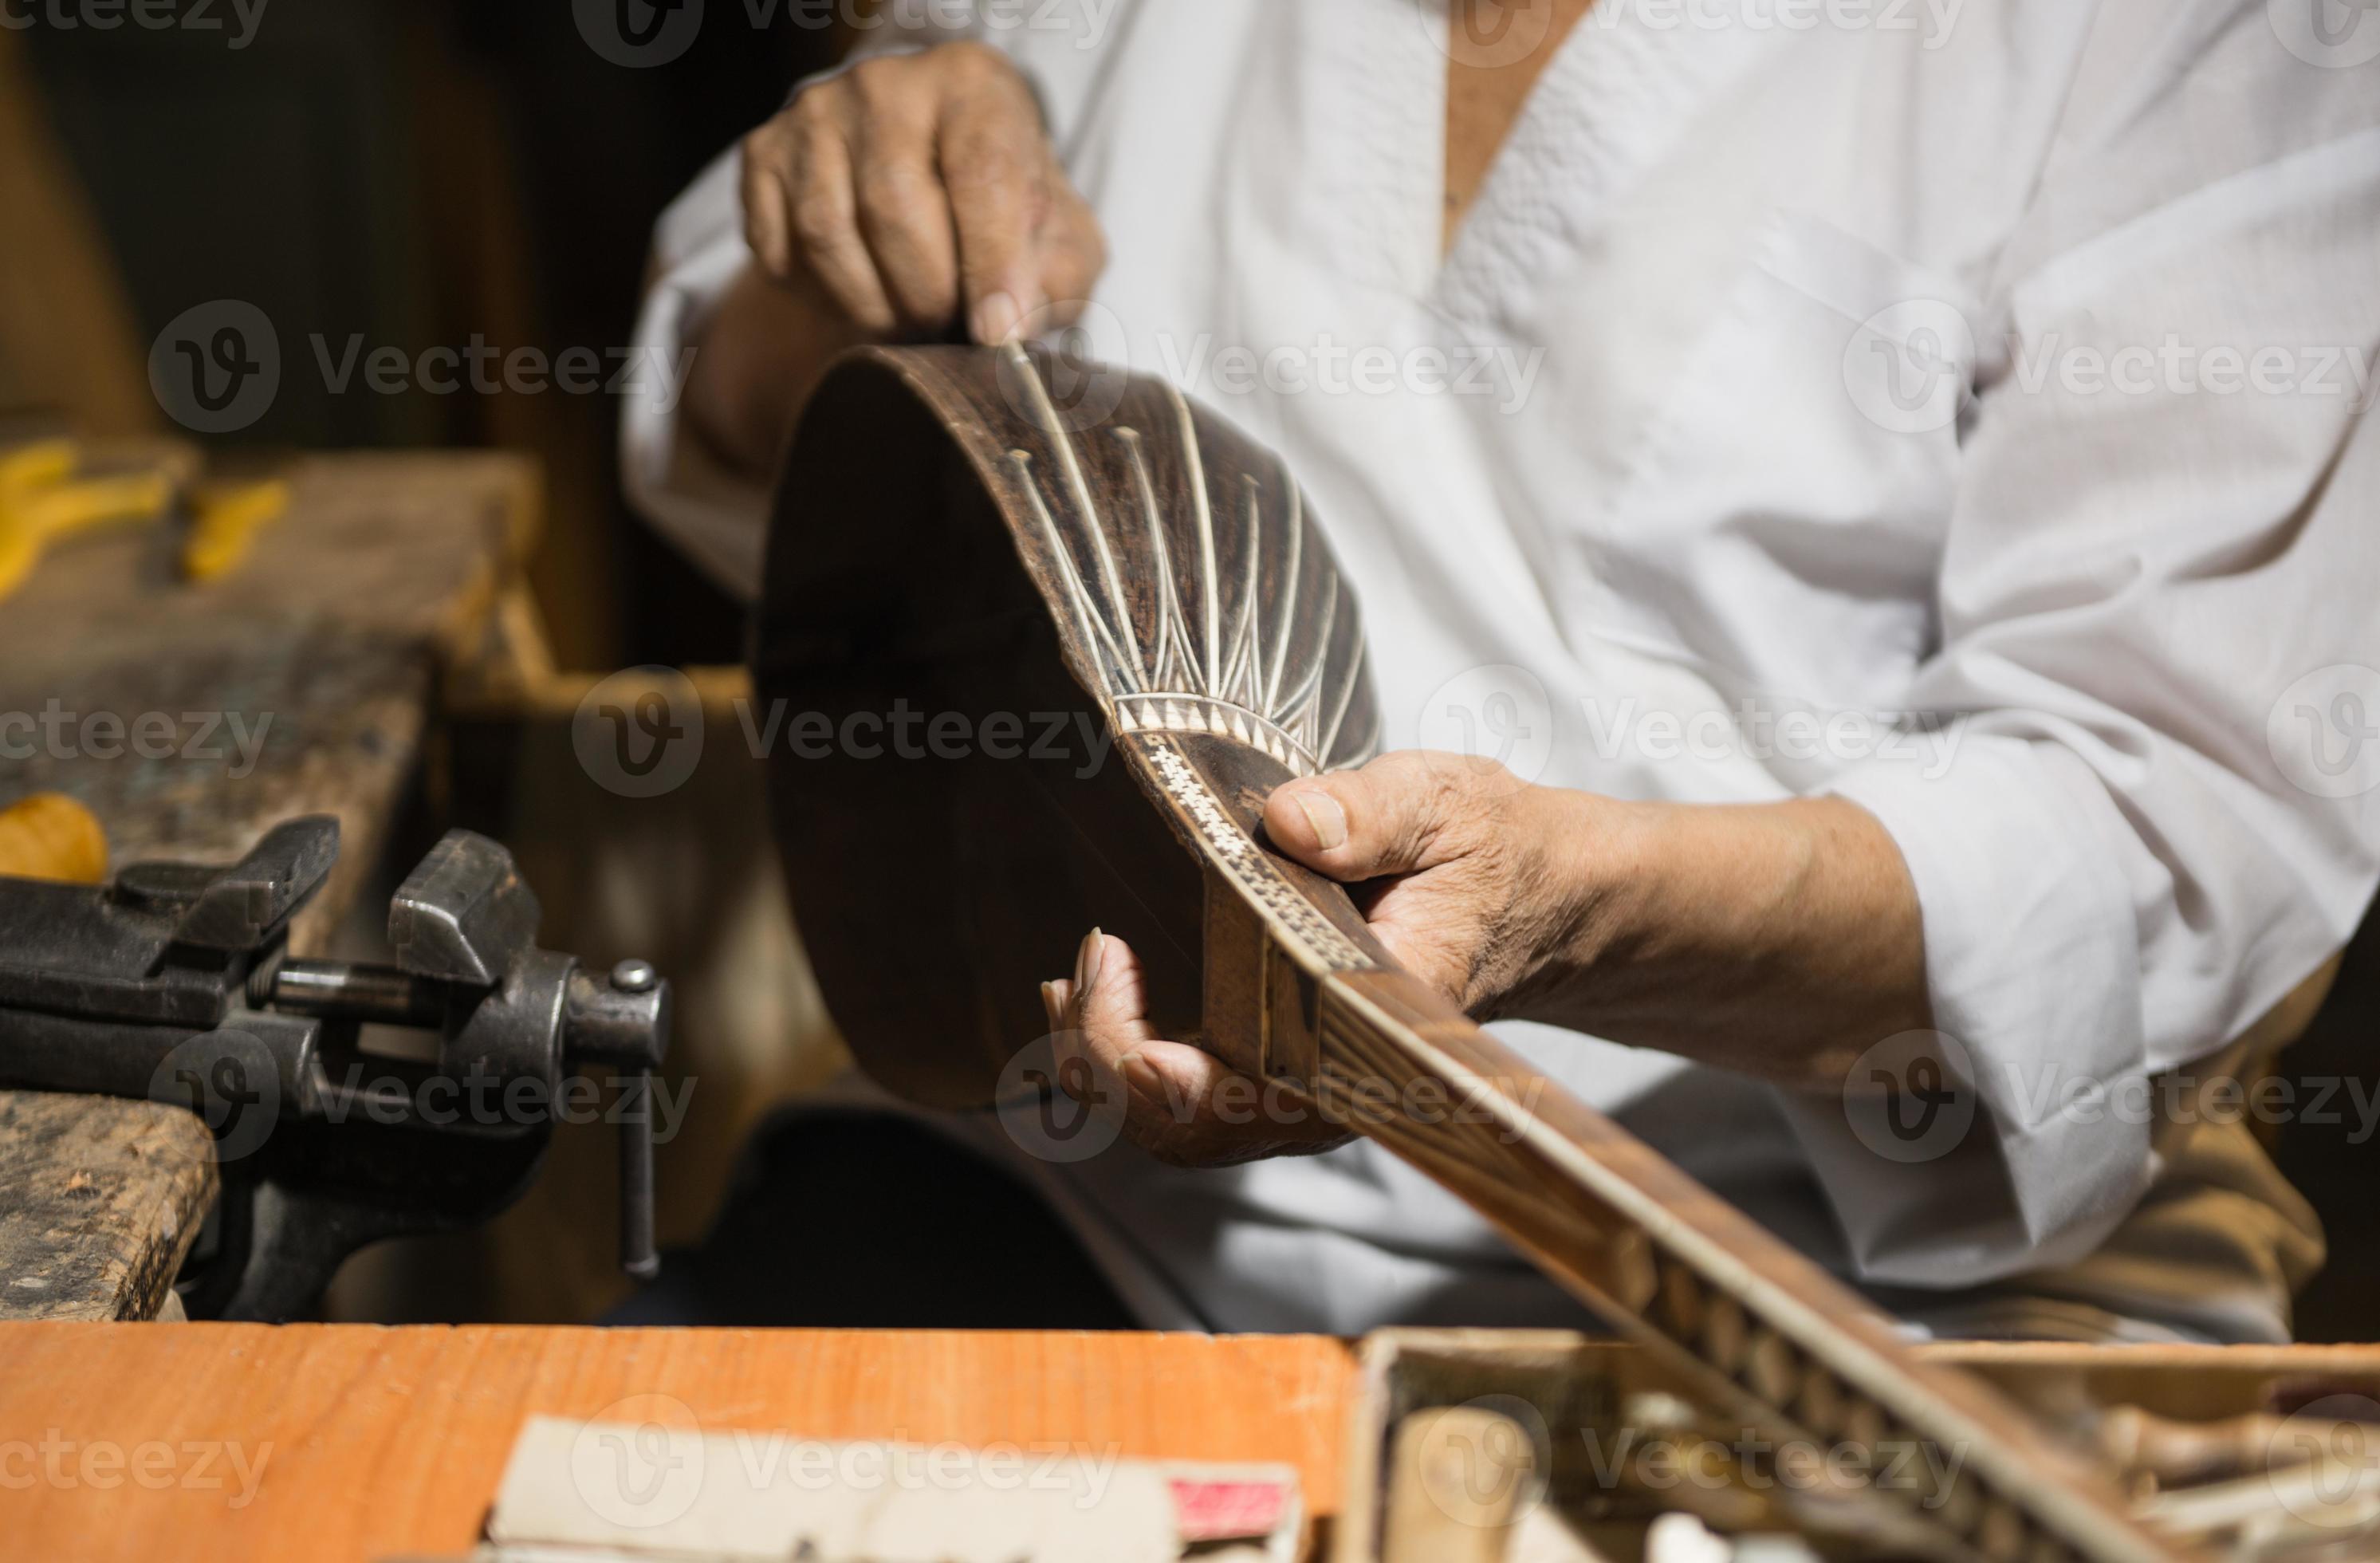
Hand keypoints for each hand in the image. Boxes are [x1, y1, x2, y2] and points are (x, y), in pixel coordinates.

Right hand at [739, 42, 1106, 343]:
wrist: (927, 185)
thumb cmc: (1003, 216)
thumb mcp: (1058, 241)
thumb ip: (1055, 279)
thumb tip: (1009, 324)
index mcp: (974, 86)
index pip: (982, 172)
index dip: (991, 262)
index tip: (996, 332)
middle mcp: (885, 83)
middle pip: (893, 205)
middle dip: (926, 293)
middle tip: (946, 325)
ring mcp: (814, 114)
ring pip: (827, 233)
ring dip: (872, 305)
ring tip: (908, 319)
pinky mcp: (764, 154)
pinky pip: (779, 252)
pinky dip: (821, 298)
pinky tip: (861, 292)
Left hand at [1041, 751, 1929, 1167]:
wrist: (1549, 900)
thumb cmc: (1496, 856)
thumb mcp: (1446, 808)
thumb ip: (1371, 812)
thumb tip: (1292, 822)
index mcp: (1367, 1038)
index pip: (1228, 1095)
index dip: (1134, 1048)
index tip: (1107, 949)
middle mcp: (1331, 1085)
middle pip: (1186, 1130)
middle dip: (1098, 1067)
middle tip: (1072, 971)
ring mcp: (1310, 1087)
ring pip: (1183, 1126)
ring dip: (1104, 1067)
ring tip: (1070, 983)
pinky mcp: (1294, 1067)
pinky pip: (1197, 1098)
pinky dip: (1132, 1058)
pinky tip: (1104, 990)